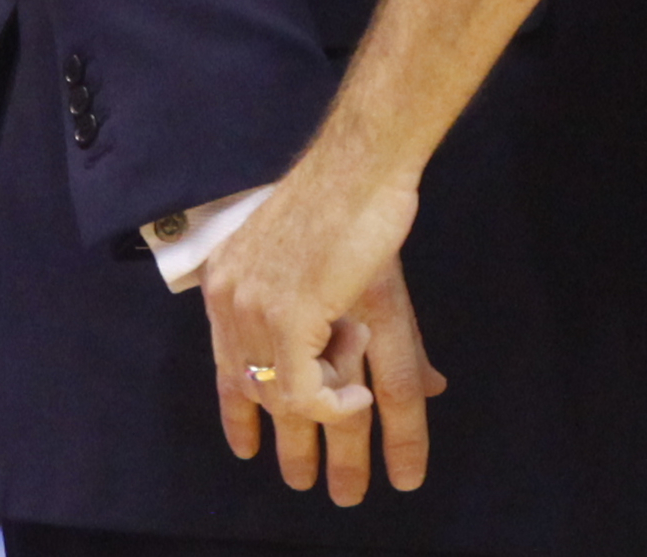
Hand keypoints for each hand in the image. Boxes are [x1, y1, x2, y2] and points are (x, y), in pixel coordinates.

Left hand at [201, 170, 436, 502]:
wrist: (362, 161)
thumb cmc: (354, 192)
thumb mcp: (339, 260)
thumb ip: (358, 322)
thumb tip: (421, 378)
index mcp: (232, 281)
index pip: (226, 364)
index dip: (238, 410)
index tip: (247, 449)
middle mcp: (233, 301)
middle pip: (264, 391)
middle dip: (291, 442)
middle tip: (306, 482)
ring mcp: (255, 310)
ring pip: (289, 398)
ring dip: (327, 439)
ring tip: (349, 485)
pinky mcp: (288, 318)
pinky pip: (304, 390)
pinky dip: (332, 404)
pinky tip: (360, 401)